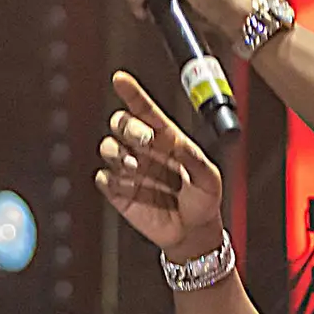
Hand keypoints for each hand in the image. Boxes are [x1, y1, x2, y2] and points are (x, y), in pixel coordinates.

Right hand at [94, 69, 229, 259]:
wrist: (193, 233)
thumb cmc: (203, 200)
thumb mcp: (209, 179)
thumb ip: (196, 161)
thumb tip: (180, 145)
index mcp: (166, 138)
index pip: (145, 110)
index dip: (132, 93)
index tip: (120, 80)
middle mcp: (144, 149)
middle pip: (121, 123)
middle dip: (129, 126)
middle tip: (144, 140)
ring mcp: (129, 168)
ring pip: (108, 147)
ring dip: (117, 152)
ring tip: (134, 166)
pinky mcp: (118, 191)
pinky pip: (104, 178)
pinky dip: (111, 179)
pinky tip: (127, 186)